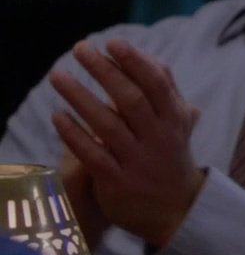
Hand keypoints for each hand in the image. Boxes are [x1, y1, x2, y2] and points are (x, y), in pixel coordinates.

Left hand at [50, 39, 204, 246]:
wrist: (177, 211)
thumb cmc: (171, 159)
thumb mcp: (178, 125)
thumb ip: (166, 93)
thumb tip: (153, 60)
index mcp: (174, 120)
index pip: (156, 85)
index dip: (135, 62)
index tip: (113, 42)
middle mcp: (158, 138)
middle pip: (131, 99)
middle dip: (105, 72)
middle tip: (80, 49)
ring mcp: (137, 160)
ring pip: (108, 125)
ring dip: (81, 97)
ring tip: (58, 76)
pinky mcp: (117, 181)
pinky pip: (92, 155)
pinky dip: (74, 135)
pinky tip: (57, 116)